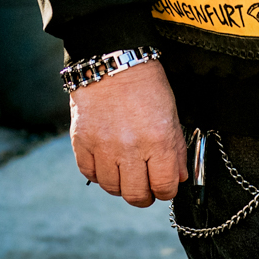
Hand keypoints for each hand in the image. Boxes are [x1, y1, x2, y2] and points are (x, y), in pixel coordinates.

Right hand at [68, 59, 187, 207]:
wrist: (112, 61)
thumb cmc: (146, 85)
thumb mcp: (171, 115)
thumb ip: (175, 150)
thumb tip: (177, 179)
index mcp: (158, 141)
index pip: (165, 188)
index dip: (166, 191)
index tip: (163, 186)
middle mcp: (130, 148)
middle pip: (136, 196)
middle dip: (144, 196)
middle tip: (144, 187)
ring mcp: (103, 147)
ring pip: (112, 188)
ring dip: (120, 184)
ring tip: (124, 171)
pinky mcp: (82, 142)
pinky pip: (89, 174)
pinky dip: (98, 173)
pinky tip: (106, 161)